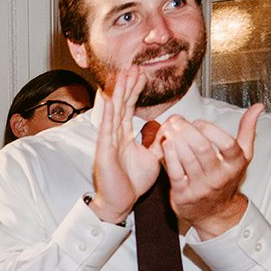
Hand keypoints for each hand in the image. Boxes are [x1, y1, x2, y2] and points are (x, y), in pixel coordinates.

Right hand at [89, 67, 162, 223]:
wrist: (121, 202)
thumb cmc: (132, 183)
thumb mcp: (152, 159)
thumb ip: (158, 144)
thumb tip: (167, 130)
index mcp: (125, 137)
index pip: (130, 109)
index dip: (135, 92)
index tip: (141, 76)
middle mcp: (115, 136)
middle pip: (122, 106)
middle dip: (127, 86)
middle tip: (133, 68)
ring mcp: (108, 142)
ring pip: (114, 113)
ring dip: (118, 94)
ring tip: (122, 76)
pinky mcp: (104, 151)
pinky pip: (106, 130)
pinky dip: (108, 114)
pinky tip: (109, 100)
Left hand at [153, 106, 258, 238]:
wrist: (216, 213)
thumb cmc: (227, 179)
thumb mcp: (243, 156)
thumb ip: (247, 130)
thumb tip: (258, 107)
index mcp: (235, 164)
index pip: (226, 143)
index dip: (209, 129)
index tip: (197, 122)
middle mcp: (219, 176)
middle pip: (202, 148)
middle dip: (187, 130)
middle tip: (176, 119)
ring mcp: (201, 186)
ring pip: (187, 158)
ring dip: (176, 140)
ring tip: (168, 127)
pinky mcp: (184, 194)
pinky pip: (175, 173)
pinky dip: (169, 156)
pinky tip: (165, 143)